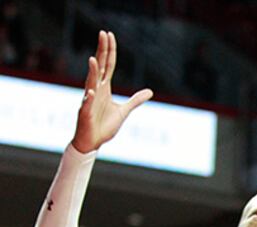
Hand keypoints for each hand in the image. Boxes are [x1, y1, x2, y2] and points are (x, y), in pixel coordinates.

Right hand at [71, 31, 152, 152]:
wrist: (93, 141)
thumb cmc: (104, 125)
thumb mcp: (124, 111)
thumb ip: (135, 100)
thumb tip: (150, 92)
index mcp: (104, 87)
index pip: (108, 65)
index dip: (109, 50)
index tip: (109, 35)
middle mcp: (95, 90)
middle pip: (99, 67)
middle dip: (101, 51)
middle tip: (102, 33)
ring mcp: (89, 100)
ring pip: (90, 83)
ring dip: (92, 72)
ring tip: (94, 59)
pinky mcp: (85, 113)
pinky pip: (87, 104)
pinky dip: (89, 98)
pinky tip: (91, 91)